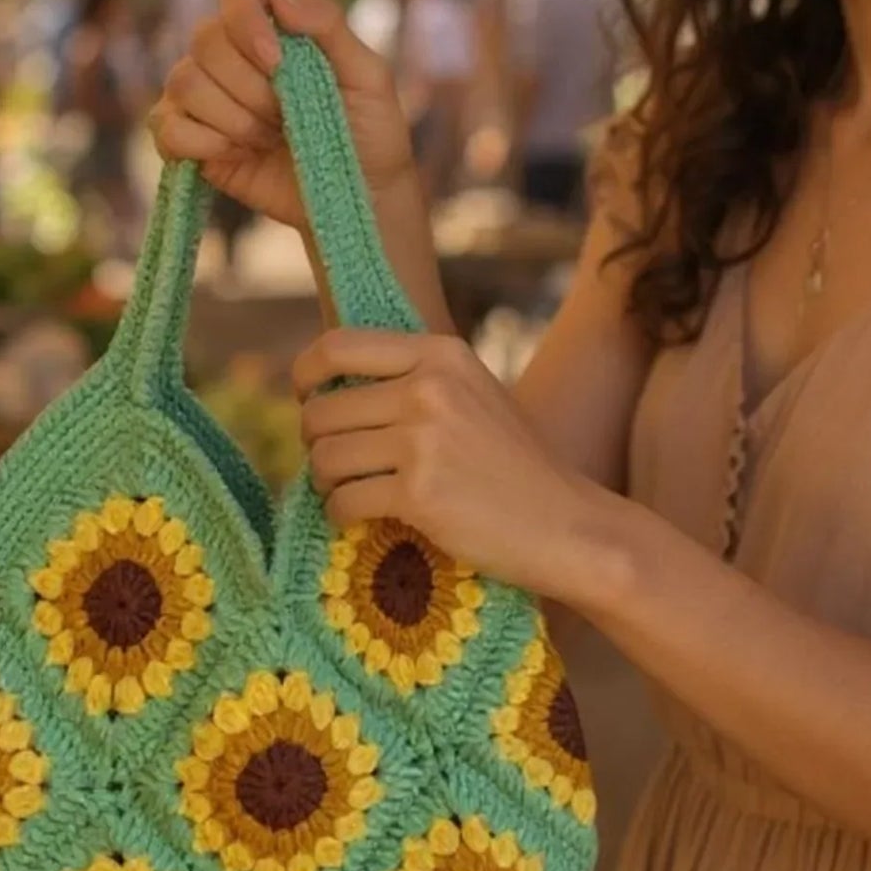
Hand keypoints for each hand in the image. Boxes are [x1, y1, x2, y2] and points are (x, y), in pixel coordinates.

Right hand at [148, 0, 414, 232]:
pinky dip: (201, 142)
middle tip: (286, 119)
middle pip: (206, 41)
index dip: (246, 19)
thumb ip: (329, 26)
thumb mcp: (369, 77)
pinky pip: (165, 127)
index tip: (276, 62)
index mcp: (276, 25)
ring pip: (184, 83)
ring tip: (268, 140)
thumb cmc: (370, 132)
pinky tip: (236, 154)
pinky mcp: (188, 138)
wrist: (357, 198)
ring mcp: (205, 95)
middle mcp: (233, 52)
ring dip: (233, 119)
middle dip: (251, 89)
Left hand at [292, 327, 594, 597]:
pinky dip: (343, 515)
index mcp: (440, 354)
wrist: (564, 524)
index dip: (305, 374)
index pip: (337, 347)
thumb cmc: (512, 464)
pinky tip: (363, 518)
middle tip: (336, 462)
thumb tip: (325, 384)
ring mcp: (424, 440)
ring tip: (351, 491)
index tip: (306, 399)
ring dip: (327, 482)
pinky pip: (343, 501)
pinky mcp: (420, 494)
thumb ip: (411, 377)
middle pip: (321, 411)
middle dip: (315, 442)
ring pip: (325, 457)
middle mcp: (429, 388)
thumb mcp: (470, 393)